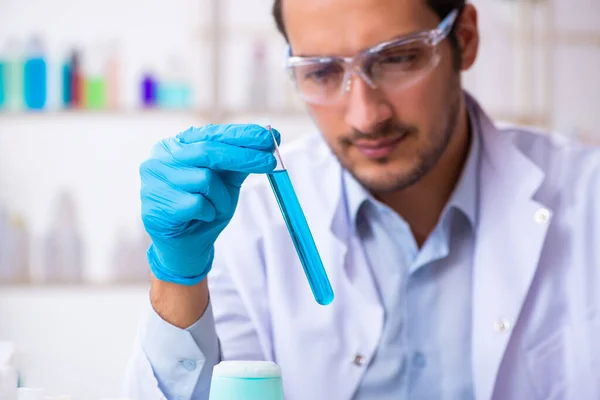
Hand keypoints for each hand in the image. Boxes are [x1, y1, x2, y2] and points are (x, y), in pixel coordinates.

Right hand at [140, 124, 279, 285]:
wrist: (186, 247)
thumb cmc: (206, 208)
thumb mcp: (227, 182)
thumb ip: (240, 161)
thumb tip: (269, 138)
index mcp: (177, 145)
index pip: (212, 133)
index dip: (241, 134)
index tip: (269, 137)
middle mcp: (161, 157)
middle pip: (208, 151)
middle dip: (244, 156)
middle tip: (271, 162)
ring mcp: (154, 181)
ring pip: (204, 179)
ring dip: (221, 198)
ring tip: (215, 208)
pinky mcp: (154, 205)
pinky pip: (196, 204)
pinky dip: (208, 213)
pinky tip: (201, 218)